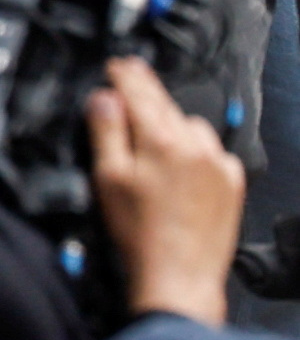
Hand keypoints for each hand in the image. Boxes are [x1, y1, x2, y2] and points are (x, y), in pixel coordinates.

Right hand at [91, 59, 250, 326]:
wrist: (179, 275)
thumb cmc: (139, 232)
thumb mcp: (108, 178)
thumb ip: (106, 131)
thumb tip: (106, 98)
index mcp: (161, 141)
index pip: (140, 92)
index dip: (125, 74)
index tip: (118, 64)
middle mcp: (195, 147)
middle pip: (167, 105)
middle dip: (147, 92)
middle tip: (131, 78)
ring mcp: (218, 165)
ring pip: (192, 126)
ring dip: (173, 122)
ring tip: (154, 130)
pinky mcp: (232, 185)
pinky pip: (214, 150)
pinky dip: (198, 147)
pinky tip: (183, 159)